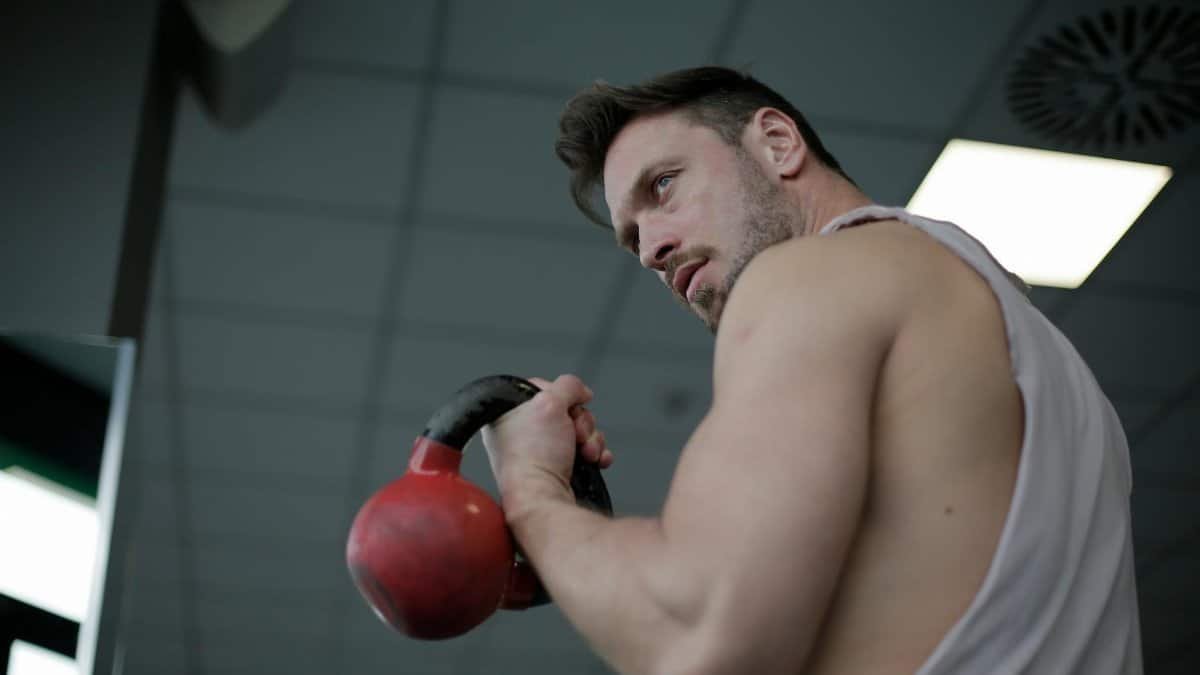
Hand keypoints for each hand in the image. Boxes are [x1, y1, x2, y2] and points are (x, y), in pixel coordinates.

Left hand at [481, 374, 613, 513]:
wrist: (542, 499)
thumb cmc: (532, 457)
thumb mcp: (549, 402)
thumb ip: (568, 386)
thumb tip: (581, 391)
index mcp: (506, 414)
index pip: (541, 388)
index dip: (559, 395)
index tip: (563, 405)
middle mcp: (521, 433)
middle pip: (567, 410)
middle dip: (580, 422)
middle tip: (574, 434)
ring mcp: (541, 452)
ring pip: (580, 430)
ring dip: (591, 439)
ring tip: (585, 452)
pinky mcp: (559, 469)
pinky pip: (585, 450)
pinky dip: (595, 453)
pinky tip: (595, 460)